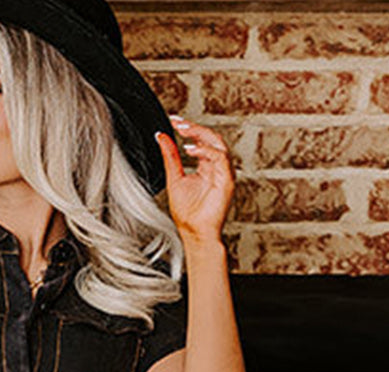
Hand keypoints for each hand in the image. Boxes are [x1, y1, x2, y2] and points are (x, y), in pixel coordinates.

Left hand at [155, 115, 234, 246]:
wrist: (195, 234)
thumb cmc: (187, 214)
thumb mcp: (174, 179)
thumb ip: (170, 157)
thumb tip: (162, 137)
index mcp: (205, 166)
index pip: (200, 140)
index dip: (189, 128)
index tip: (174, 121)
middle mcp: (216, 167)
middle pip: (211, 138)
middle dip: (194, 128)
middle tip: (178, 123)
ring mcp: (223, 173)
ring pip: (218, 143)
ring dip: (200, 135)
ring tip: (184, 132)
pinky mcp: (227, 180)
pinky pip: (220, 157)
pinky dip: (206, 151)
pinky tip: (190, 150)